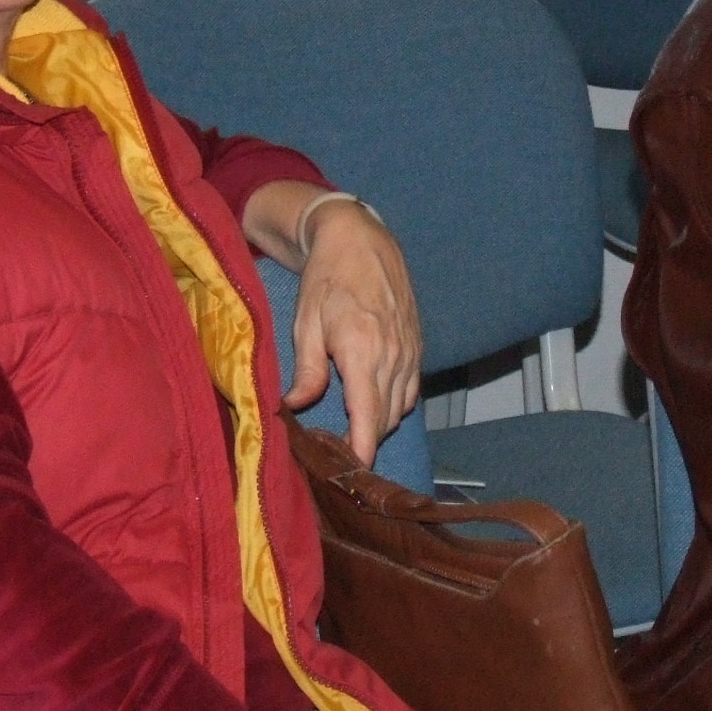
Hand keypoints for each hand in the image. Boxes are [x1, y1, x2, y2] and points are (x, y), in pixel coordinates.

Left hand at [244, 182, 422, 464]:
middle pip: (385, 418)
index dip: (362, 449)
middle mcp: (392, 354)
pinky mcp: (417, 345)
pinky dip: (393, 403)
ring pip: (400, 407)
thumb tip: (295, 406)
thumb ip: (307, 369)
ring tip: (352, 430)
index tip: (352, 471)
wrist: (361, 239)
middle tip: (338, 452)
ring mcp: (409, 350)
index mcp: (361, 349)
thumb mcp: (305, 322)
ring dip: (378, 423)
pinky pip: (410, 389)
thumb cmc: (327, 277)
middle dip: (365, 440)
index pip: (368, 416)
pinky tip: (373, 401)